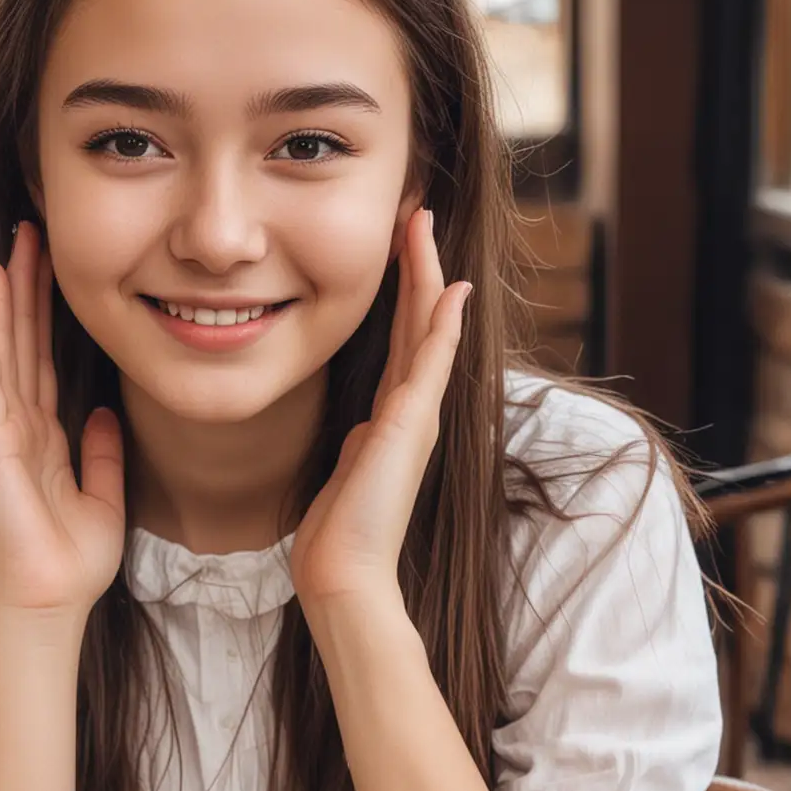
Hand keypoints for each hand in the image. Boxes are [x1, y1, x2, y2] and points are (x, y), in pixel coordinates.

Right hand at [0, 221, 125, 615]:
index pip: (45, 359)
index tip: (53, 265)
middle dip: (24, 288)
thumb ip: (102, 453)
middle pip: (21, 343)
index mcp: (44, 436)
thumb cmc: (72, 562)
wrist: (49, 601)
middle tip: (28, 233)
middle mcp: (15, 426)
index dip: (48, 312)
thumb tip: (104, 413)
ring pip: (1, 352)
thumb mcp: (103, 497)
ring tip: (0, 252)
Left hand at [290, 208, 470, 607]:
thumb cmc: (341, 534)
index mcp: (394, 418)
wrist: (345, 574)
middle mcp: (413, 411)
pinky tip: (449, 288)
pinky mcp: (409, 426)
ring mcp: (416, 416)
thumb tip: (359, 431)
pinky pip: (430, 362)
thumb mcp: (345, 474)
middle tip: (418, 215)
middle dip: (418, 268)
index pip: (405, 342)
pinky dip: (440, 324)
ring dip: (426, 276)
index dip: (406, 294)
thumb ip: (357, 446)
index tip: (402, 249)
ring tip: (423, 226)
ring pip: (426, 330)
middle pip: (420, 323)